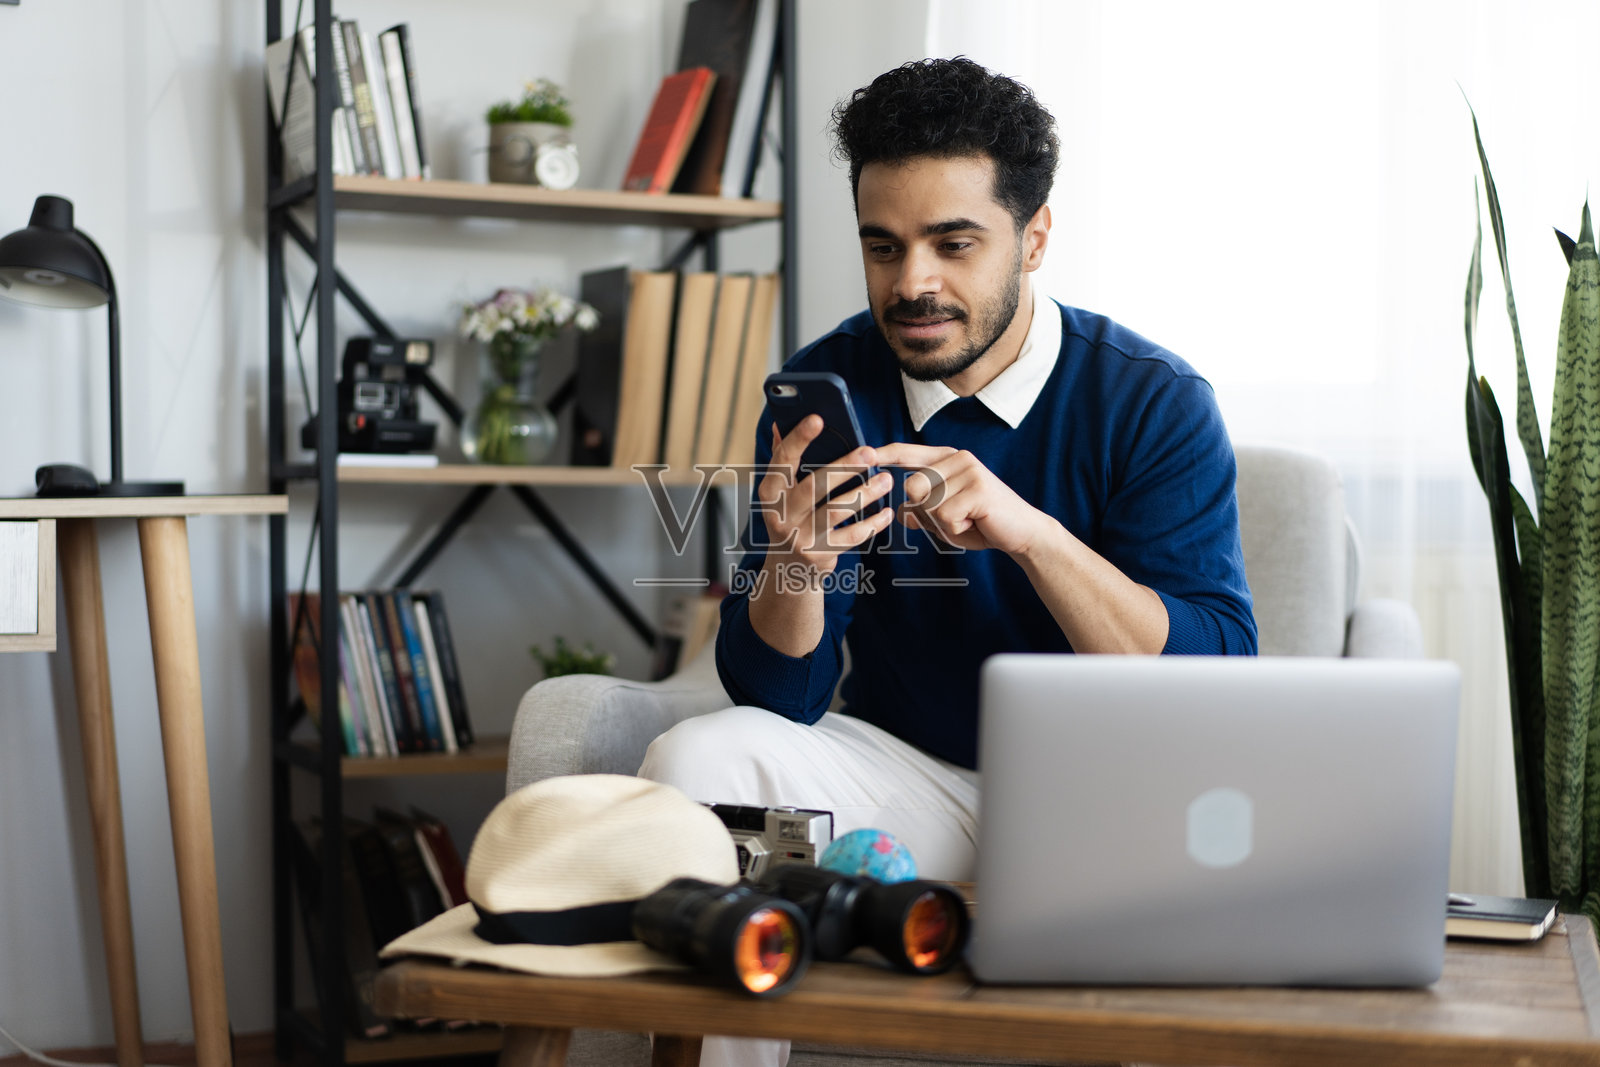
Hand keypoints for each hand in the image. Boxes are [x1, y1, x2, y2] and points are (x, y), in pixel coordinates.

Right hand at [758, 416, 894, 577]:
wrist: (789, 569)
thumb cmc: (791, 518)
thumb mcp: (780, 492)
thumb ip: (782, 459)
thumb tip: (778, 422)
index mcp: (771, 491)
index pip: (782, 460)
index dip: (799, 438)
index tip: (818, 418)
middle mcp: (782, 514)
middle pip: (814, 486)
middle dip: (844, 467)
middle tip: (871, 452)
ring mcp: (800, 537)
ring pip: (836, 511)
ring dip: (865, 494)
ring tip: (886, 480)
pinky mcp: (820, 555)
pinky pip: (851, 537)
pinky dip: (872, 524)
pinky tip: (887, 512)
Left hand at [871, 442, 1056, 557]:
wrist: (1022, 533)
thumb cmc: (982, 524)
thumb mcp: (947, 519)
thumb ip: (924, 512)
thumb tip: (902, 514)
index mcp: (948, 460)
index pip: (909, 453)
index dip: (885, 454)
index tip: (863, 453)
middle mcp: (958, 459)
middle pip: (912, 486)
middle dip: (926, 511)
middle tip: (955, 517)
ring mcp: (970, 471)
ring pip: (929, 504)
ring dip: (943, 523)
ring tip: (967, 520)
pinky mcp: (978, 488)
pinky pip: (946, 516)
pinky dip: (956, 530)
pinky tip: (975, 524)